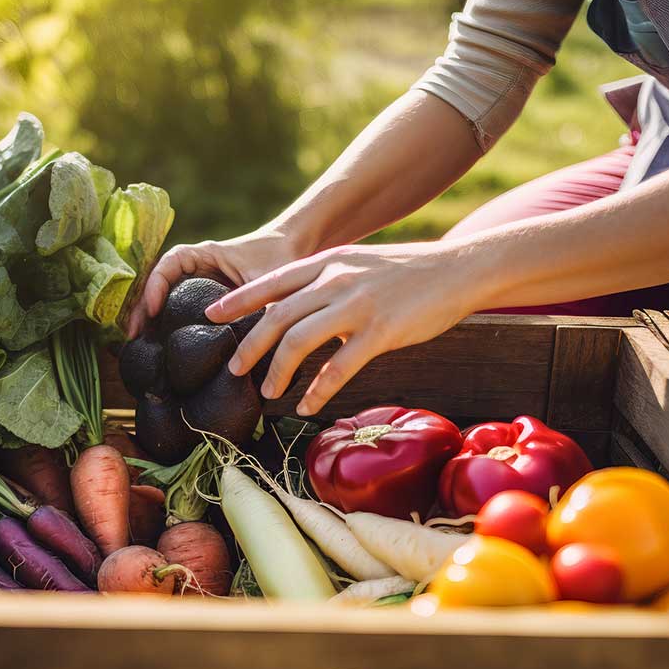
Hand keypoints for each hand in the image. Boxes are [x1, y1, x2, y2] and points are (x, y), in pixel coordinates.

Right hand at [127, 228, 308, 336]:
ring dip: (150, 316)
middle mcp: (199, 266)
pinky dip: (167, 321)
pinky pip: (180, 305)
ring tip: (139, 342)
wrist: (297, 247)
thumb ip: (259, 306)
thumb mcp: (270, 282)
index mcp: (208, 254)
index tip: (155, 309)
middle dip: (144, 306)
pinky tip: (161, 342)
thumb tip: (248, 343)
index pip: (170, 263)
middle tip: (134, 335)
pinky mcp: (209, 298)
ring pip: (166, 295)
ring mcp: (201, 282)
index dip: (157, 284)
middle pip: (160, 282)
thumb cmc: (283, 256)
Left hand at [206, 241, 477, 414]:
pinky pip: (338, 366)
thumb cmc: (410, 272)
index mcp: (328, 263)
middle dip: (249, 346)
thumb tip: (302, 306)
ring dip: (277, 371)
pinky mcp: (380, 331)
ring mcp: (357, 305)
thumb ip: (328, 281)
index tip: (210, 315)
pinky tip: (306, 405)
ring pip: (299, 340)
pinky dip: (317, 390)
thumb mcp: (360, 264)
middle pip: (277, 315)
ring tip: (268, 392)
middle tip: (233, 369)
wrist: (458, 269)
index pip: (271, 281)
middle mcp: (336, 280)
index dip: (237, 300)